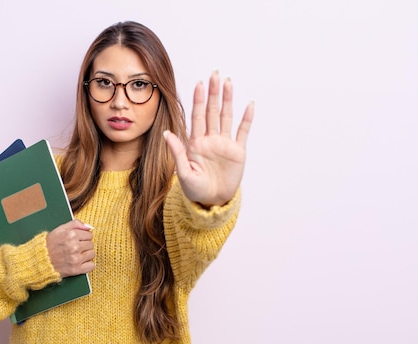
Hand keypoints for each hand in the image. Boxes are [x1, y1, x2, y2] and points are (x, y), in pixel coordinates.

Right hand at [46, 220, 94, 277]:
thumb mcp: (60, 229)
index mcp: (71, 235)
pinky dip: (88, 265)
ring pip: (92, 254)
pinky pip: (91, 266)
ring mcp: (76, 259)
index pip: (89, 235)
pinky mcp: (76, 269)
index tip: (77, 240)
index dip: (83, 237)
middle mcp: (74, 246)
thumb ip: (75, 224)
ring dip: (86, 254)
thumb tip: (89, 227)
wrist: (40, 260)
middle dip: (84, 245)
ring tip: (77, 255)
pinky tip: (80, 262)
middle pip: (91, 244)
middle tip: (75, 248)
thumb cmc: (49, 244)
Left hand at [164, 71, 253, 206]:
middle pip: (212, 111)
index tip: (199, 84)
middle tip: (214, 74)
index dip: (199, 100)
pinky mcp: (237, 151)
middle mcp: (210, 139)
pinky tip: (249, 104)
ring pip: (226, 116)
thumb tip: (168, 133)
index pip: (197, 116)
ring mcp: (224, 144)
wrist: (212, 202)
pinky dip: (246, 118)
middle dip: (213, 93)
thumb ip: (178, 152)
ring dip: (228, 99)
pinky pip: (242, 131)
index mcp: (195, 143)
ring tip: (228, 82)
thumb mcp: (184, 172)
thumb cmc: (194, 190)